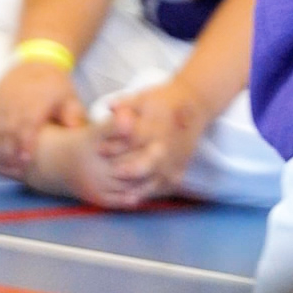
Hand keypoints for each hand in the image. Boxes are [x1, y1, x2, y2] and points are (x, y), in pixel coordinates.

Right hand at [0, 55, 87, 179]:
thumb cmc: (56, 85)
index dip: (25, 141)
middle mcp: (15, 99)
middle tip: (13, 169)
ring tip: (1, 164)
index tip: (25, 158)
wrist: (37, 61)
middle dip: (8, 149)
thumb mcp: (71, 97)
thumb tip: (74, 131)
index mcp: (36, 99)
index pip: (28, 122)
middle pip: (7, 127)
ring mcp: (1, 98)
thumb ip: (73, 115)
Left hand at [88, 77, 221, 208]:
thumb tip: (109, 107)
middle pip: (147, 163)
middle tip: (112, 173)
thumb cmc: (163, 100)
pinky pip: (165, 186)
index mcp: (155, 127)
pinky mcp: (180, 168)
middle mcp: (166, 146)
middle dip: (129, 170)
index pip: (134, 139)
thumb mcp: (143, 96)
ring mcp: (175, 159)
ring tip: (120, 193)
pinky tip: (134, 196)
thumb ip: (125, 103)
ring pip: (156, 180)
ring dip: (138, 188)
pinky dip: (150, 192)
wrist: (195, 105)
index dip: (115, 145)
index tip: (98, 149)